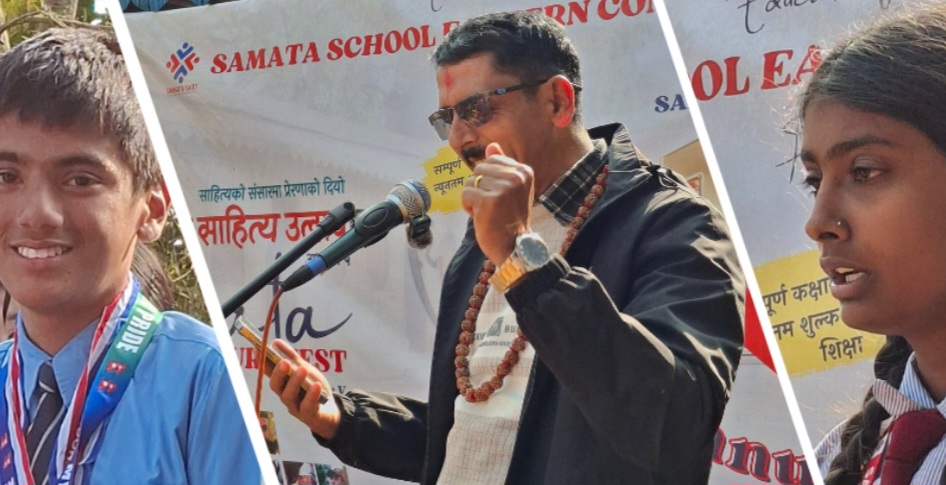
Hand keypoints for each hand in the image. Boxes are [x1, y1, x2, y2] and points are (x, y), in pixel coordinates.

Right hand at [269, 340, 340, 439]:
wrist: (329, 410)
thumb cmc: (312, 388)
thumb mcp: (304, 369)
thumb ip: (291, 357)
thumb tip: (275, 342)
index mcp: (282, 383)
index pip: (269, 372)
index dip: (262, 361)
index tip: (258, 348)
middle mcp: (285, 395)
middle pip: (276, 386)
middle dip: (278, 373)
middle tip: (284, 362)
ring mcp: (295, 407)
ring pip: (289, 396)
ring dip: (295, 382)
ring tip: (302, 370)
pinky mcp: (308, 415)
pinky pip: (307, 407)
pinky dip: (311, 396)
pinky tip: (316, 386)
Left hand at [461, 143, 534, 263]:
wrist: (514, 246)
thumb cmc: (510, 218)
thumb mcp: (510, 189)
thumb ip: (501, 166)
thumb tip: (491, 146)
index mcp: (523, 171)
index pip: (490, 161)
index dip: (488, 180)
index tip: (499, 197)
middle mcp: (516, 177)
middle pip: (478, 169)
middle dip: (479, 188)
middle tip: (492, 206)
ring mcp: (503, 188)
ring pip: (470, 181)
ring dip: (473, 198)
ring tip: (487, 212)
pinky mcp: (489, 200)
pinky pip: (465, 194)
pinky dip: (468, 207)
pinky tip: (481, 217)